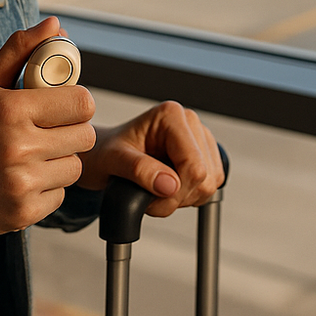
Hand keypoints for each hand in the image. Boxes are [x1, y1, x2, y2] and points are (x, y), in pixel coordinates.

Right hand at [0, 17, 96, 234]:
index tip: (64, 104)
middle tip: (50, 128)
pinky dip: (48, 187)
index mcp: (10, 110)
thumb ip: (20, 51)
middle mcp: (18, 147)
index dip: (77, 102)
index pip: (81, 103)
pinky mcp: (23, 212)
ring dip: (61, 159)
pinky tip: (24, 177)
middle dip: (71, 129)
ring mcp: (21, 184)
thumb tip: (55, 25)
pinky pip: (61, 195)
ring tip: (35, 154)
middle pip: (84, 136)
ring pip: (75, 166)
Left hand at [78, 101, 222, 217]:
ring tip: (156, 189)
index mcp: (170, 115)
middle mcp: (189, 122)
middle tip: (149, 195)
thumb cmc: (106, 152)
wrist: (104, 154)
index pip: (194, 166)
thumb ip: (139, 170)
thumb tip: (170, 185)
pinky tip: (168, 187)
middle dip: (177, 197)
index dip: (176, 192)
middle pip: (205, 177)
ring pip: (211, 184)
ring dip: (183, 198)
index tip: (151, 199)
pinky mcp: (204, 154)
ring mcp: (200, 137)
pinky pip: (211, 185)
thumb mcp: (113, 160)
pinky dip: (190, 195)